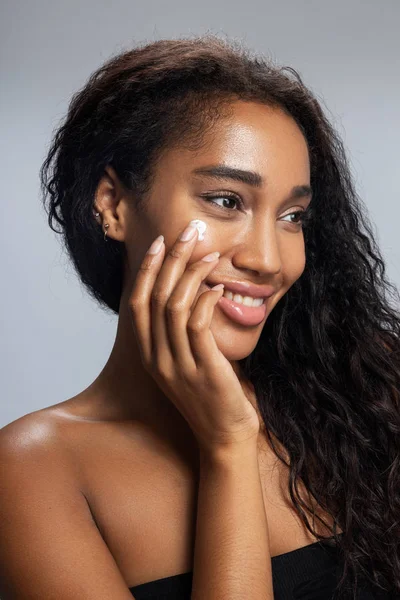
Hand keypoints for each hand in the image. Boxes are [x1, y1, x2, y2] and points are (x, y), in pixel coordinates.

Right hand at [128, 223, 260, 453]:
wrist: (225, 437)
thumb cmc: (210, 396)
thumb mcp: (185, 363)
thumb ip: (180, 333)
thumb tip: (191, 293)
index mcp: (150, 355)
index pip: (138, 303)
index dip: (148, 270)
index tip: (160, 242)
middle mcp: (159, 358)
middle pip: (156, 297)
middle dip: (172, 259)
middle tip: (189, 232)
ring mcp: (179, 366)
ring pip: (175, 307)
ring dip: (193, 275)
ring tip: (211, 254)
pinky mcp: (204, 371)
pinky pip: (198, 327)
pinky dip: (207, 301)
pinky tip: (220, 288)